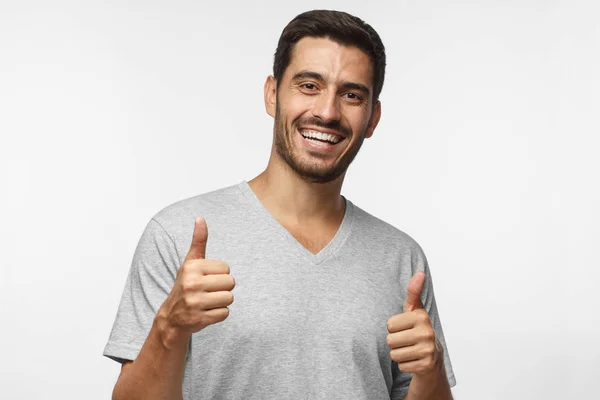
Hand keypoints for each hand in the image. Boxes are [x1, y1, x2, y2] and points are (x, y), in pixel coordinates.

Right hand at [158, 216, 234, 337]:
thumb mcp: (190, 262)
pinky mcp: (200, 319)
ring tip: (207, 302)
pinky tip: (206, 312)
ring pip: (229, 298)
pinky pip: (225, 313)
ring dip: (222, 302)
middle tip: (208, 292)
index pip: (226, 268)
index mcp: (192, 267)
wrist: (172, 317)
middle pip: (231, 283)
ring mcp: (195, 302)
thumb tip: (200, 218)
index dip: (219, 275)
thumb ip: (198, 241)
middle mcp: (192, 283)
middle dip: (223, 288)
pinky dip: (219, 314)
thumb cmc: (186, 285)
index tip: (205, 279)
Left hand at [386, 271, 441, 374]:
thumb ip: (413, 292)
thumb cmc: (418, 330)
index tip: (405, 327)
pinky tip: (414, 360)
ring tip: (410, 350)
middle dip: (395, 342)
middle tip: (407, 341)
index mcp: (422, 317)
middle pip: (390, 340)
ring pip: (394, 354)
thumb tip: (420, 272)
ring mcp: (428, 350)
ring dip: (399, 354)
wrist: (433, 358)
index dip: (394, 328)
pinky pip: (401, 366)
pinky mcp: (426, 366)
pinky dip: (405, 365)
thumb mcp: (415, 310)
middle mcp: (427, 332)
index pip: (389, 324)